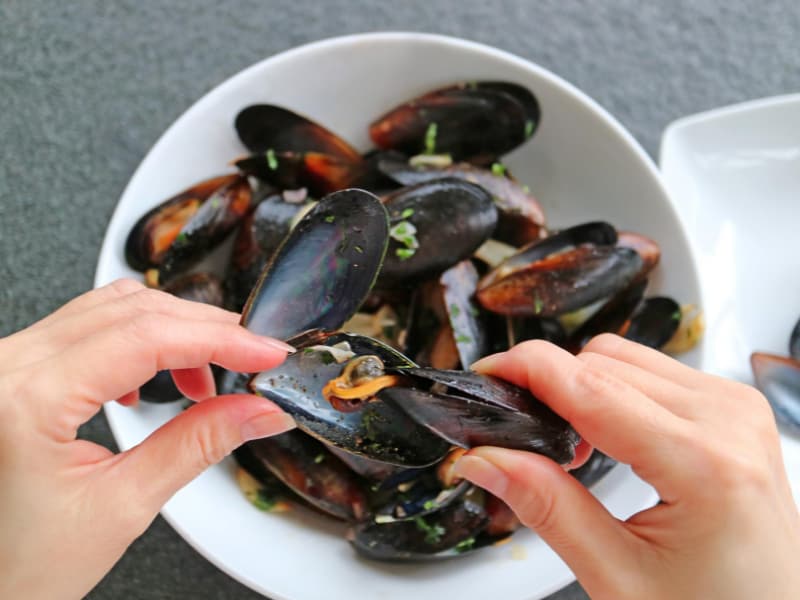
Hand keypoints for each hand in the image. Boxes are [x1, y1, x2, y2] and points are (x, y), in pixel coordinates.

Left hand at [0, 279, 295, 599]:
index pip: (147, 339)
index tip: (267, 352)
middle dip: (206, 329)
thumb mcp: (123, 506)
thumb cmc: (20, 564)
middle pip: (133, 311)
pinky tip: (152, 378)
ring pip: (111, 308)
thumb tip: (258, 410)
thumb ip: (198, 445)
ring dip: (174, 330)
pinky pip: (87, 325)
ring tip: (209, 374)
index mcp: (27, 402)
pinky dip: (138, 339)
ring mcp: (7, 362)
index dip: (221, 339)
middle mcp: (7, 367)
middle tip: (254, 357)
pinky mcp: (16, 368)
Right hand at [454, 334, 799, 599]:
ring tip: (568, 446)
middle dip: (548, 386)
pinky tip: (605, 435)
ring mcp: (734, 408)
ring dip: (581, 388)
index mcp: (705, 462)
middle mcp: (727, 418)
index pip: (589, 385)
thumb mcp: (620, 578)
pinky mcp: (731, 409)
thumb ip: (547, 508)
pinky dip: (612, 392)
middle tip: (515, 433)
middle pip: (603, 361)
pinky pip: (652, 371)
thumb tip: (486, 458)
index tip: (483, 374)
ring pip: (625, 357)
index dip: (525, 370)